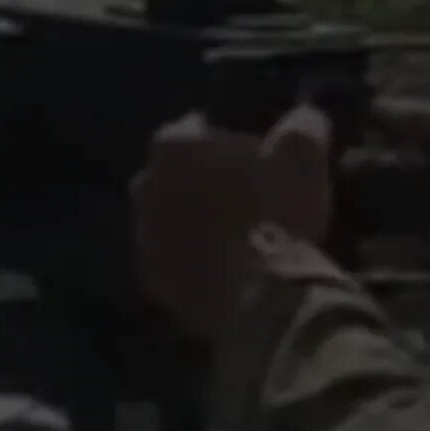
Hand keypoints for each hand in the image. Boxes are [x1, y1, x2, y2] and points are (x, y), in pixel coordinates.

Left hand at [133, 105, 332, 339]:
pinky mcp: (150, 275)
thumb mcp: (303, 156)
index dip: (218, 139)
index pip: (190, 129)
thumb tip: (302, 117)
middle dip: (195, 178)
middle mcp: (145, 187)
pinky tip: (220, 263)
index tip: (243, 153)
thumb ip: (300, 126)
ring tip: (230, 230)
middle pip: (170, 173)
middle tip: (235, 192)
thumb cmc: (277, 213)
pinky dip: (189, 256)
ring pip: (166, 216)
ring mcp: (143, 234)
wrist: (258, 296)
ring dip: (190, 218)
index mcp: (175, 148)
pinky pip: (170, 257)